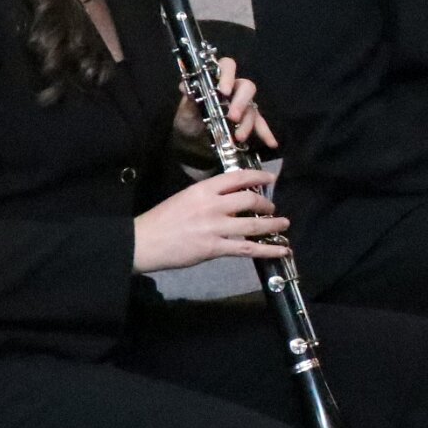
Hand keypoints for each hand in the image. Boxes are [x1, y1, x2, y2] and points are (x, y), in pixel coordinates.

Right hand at [132, 169, 288, 273]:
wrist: (143, 242)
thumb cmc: (162, 219)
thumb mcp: (185, 198)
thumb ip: (208, 196)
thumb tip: (232, 198)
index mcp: (203, 189)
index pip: (237, 178)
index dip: (258, 177)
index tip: (270, 179)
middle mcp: (212, 205)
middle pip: (249, 200)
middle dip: (266, 205)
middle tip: (273, 208)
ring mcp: (215, 227)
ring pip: (253, 225)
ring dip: (273, 225)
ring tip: (284, 225)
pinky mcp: (214, 248)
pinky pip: (247, 248)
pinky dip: (268, 250)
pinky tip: (282, 250)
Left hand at [172, 55, 274, 156]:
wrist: (192, 141)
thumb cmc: (188, 120)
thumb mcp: (185, 111)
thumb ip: (189, 100)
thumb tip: (185, 87)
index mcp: (217, 80)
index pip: (227, 66)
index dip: (228, 75)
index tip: (223, 90)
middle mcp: (233, 90)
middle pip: (246, 87)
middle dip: (241, 102)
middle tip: (233, 117)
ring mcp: (242, 106)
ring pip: (252, 108)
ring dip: (247, 123)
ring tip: (238, 138)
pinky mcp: (247, 121)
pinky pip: (260, 124)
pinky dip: (265, 133)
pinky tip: (271, 143)